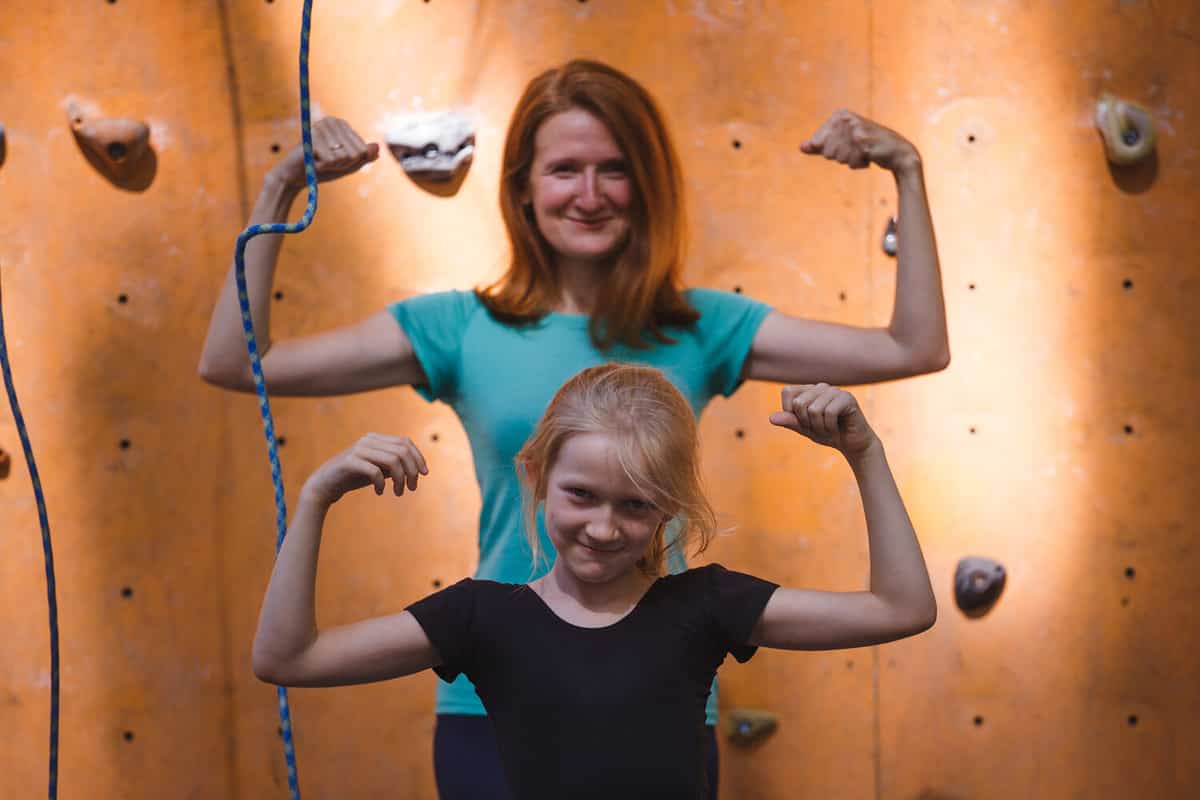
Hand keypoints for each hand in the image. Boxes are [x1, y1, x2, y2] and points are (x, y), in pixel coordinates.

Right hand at [268, 117, 379, 190]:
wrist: (295, 176)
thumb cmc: (323, 169)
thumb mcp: (348, 165)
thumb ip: (365, 157)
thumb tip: (377, 147)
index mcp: (342, 125)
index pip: (363, 150)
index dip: (352, 162)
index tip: (337, 160)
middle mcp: (332, 121)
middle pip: (356, 153)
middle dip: (343, 164)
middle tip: (327, 162)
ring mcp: (321, 127)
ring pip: (345, 156)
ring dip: (333, 165)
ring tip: (319, 161)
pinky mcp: (312, 137)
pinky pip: (331, 160)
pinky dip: (323, 166)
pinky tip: (313, 161)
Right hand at [301, 433, 427, 505]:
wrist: (324, 485)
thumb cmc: (354, 477)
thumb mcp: (378, 469)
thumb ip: (394, 464)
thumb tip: (418, 468)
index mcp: (376, 438)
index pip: (406, 442)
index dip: (418, 457)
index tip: (424, 474)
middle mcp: (368, 440)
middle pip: (402, 451)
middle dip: (412, 471)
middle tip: (412, 488)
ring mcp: (358, 449)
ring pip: (393, 461)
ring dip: (400, 479)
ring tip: (398, 493)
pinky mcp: (350, 462)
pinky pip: (375, 471)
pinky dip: (382, 483)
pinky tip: (380, 492)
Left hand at [769, 384, 878, 456]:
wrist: (852, 444)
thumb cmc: (828, 433)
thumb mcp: (804, 429)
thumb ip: (790, 421)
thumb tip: (771, 418)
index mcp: (808, 390)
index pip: (787, 392)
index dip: (790, 412)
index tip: (803, 422)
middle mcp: (821, 387)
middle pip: (799, 403)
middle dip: (806, 423)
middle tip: (818, 428)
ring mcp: (835, 391)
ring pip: (814, 409)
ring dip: (819, 427)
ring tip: (828, 429)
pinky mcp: (847, 398)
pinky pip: (829, 413)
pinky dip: (830, 427)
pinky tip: (837, 429)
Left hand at [800, 110, 919, 173]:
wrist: (897, 152)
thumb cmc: (867, 148)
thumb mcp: (841, 145)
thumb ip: (820, 146)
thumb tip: (801, 147)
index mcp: (839, 115)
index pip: (817, 143)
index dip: (830, 151)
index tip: (846, 145)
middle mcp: (846, 118)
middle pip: (826, 152)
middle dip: (841, 157)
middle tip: (856, 150)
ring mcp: (855, 128)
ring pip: (837, 157)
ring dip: (850, 160)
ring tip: (863, 152)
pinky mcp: (864, 139)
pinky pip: (850, 161)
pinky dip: (858, 164)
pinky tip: (869, 157)